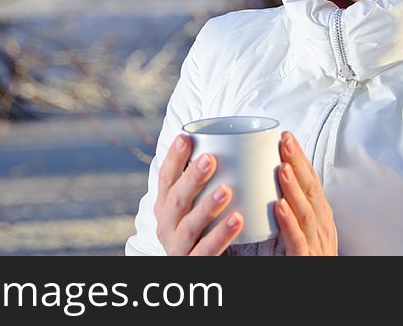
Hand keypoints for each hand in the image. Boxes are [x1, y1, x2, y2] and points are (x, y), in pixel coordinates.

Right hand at [153, 134, 243, 254]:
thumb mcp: (194, 206)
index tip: (185, 138)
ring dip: (207, 207)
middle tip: (210, 159)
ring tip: (226, 189)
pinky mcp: (192, 263)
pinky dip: (221, 235)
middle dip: (192, 179)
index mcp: (165, 206)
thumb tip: (233, 142)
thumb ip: (206, 181)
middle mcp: (166, 225)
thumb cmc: (202, 229)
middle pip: (176, 200)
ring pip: (189, 226)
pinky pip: (206, 251)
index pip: (165, 179)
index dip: (173, 159)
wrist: (200, 264)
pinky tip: (237, 220)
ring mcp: (177, 246)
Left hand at [275, 131, 337, 254]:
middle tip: (284, 140)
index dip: (300, 158)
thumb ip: (291, 205)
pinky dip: (289, 223)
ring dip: (294, 188)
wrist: (309, 282)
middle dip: (298, 163)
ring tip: (282, 167)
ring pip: (306, 212)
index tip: (285, 135)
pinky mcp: (305, 260)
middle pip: (311, 190)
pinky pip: (297, 240)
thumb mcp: (301, 227)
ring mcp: (316, 243)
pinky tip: (279, 207)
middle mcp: (321, 226)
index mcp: (319, 216)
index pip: (311, 181)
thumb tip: (271, 178)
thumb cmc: (303, 258)